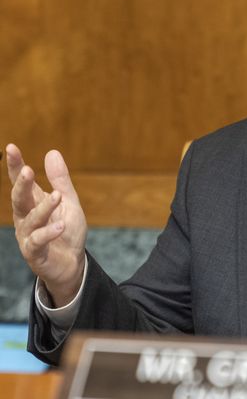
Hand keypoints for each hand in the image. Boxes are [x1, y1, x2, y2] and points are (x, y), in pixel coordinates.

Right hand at [6, 144, 86, 306]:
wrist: (71, 262)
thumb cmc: (67, 230)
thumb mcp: (69, 202)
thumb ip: (61, 180)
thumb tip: (52, 152)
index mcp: (32, 202)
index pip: (21, 182)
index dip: (14, 166)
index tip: (12, 148)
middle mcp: (25, 217)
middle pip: (19, 198)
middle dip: (21, 184)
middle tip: (27, 170)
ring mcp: (27, 235)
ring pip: (31, 219)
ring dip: (44, 207)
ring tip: (57, 196)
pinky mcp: (34, 252)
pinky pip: (38, 241)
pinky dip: (49, 232)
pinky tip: (60, 225)